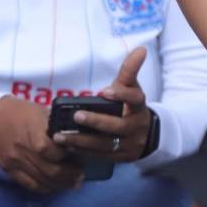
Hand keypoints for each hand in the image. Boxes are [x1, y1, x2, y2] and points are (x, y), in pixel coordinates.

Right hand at [0, 95, 82, 192]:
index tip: (76, 155)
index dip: (66, 156)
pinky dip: (45, 188)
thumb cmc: (20, 112)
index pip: (51, 152)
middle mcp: (22, 150)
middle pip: (50, 171)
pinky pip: (29, 185)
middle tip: (80, 175)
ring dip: (60, 185)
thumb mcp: (40, 113)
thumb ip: (56, 128)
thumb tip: (76, 139)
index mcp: (31, 132)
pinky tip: (54, 186)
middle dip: (70, 176)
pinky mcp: (8, 169)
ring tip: (72, 183)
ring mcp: (14, 162)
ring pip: (42, 181)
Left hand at [54, 48, 151, 162]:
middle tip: (77, 116)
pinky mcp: (120, 157)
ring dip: (81, 141)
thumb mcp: (131, 88)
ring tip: (60, 136)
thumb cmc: (130, 106)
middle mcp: (136, 126)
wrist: (145, 133)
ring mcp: (129, 144)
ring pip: (105, 144)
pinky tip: (66, 146)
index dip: (121, 95)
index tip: (105, 91)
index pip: (135, 99)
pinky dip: (82, 151)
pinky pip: (100, 155)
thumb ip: (129, 71)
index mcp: (139, 107)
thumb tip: (140, 49)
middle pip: (117, 126)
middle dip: (96, 121)